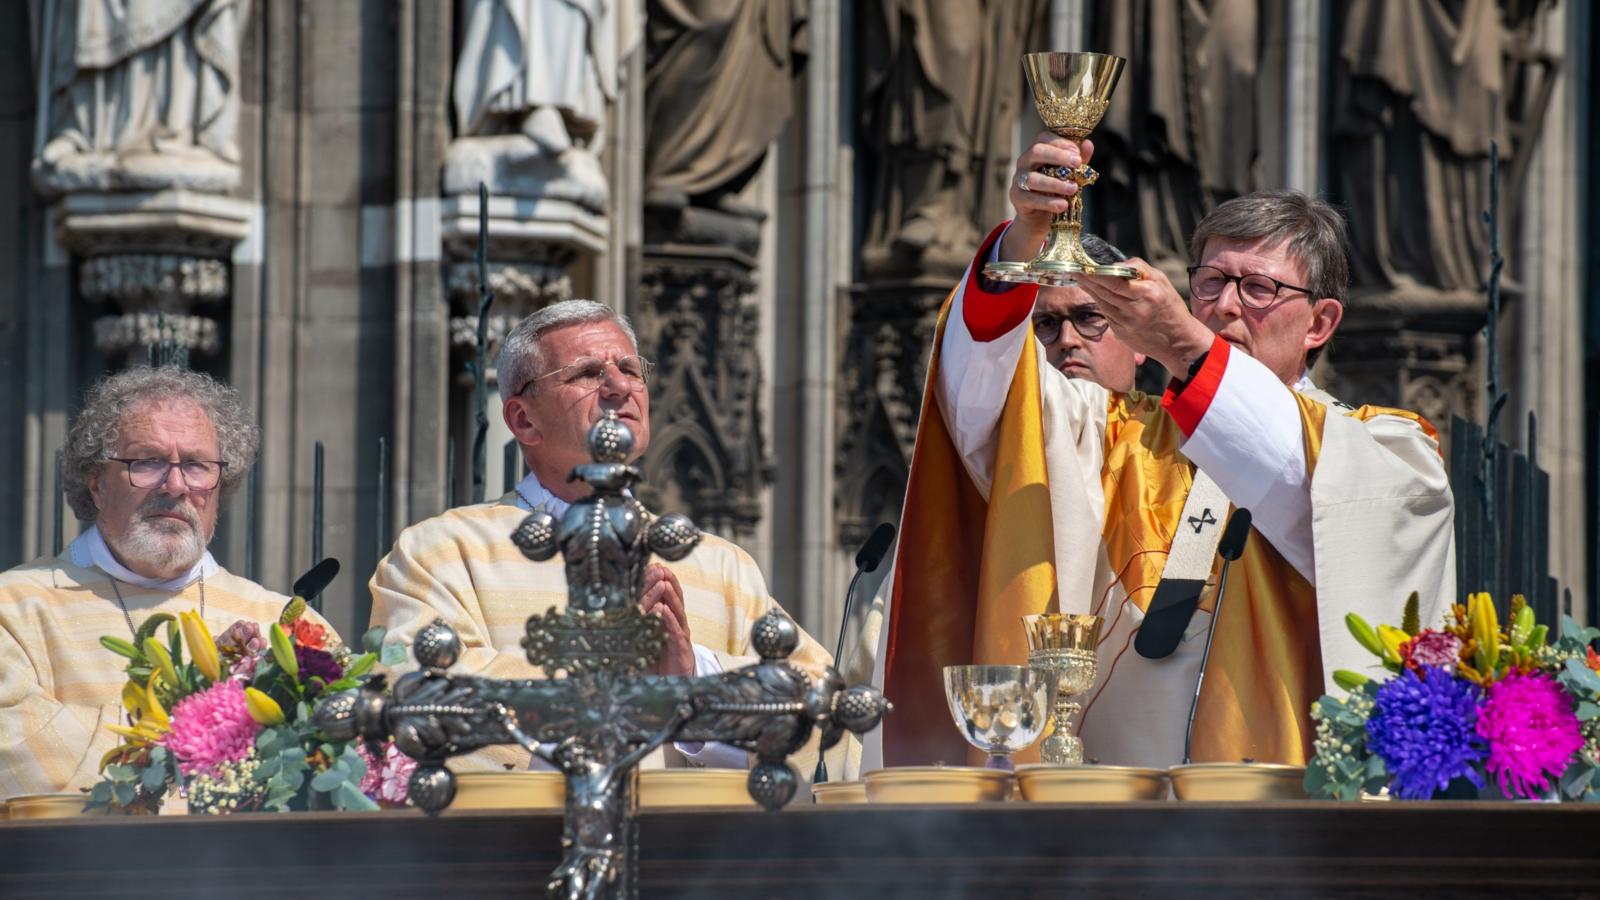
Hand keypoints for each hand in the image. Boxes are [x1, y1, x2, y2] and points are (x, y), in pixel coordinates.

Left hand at [641, 563, 693, 675]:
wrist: (674, 679)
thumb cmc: (658, 655)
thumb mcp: (645, 633)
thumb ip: (637, 620)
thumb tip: (616, 606)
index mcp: (667, 615)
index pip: (664, 593)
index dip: (658, 579)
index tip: (652, 565)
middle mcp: (674, 620)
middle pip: (671, 597)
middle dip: (666, 581)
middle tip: (659, 568)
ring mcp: (678, 632)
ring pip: (676, 610)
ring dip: (670, 596)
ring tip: (664, 583)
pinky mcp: (680, 645)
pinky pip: (675, 630)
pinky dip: (669, 619)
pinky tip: (664, 609)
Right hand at [999, 133, 1095, 262]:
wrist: (1040, 216)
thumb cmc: (1055, 189)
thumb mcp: (1070, 173)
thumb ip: (1078, 160)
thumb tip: (1088, 144)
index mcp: (1037, 151)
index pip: (1044, 138)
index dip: (1061, 143)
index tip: (1077, 153)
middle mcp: (1025, 161)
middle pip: (1036, 151)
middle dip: (1058, 156)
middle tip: (1077, 164)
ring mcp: (1018, 179)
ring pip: (1033, 178)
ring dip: (1055, 183)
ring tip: (1073, 189)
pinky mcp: (1016, 197)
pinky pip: (1030, 198)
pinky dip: (1048, 202)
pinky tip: (1062, 205)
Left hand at [1076, 260, 1215, 375]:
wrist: (1178, 341)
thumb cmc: (1171, 308)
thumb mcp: (1163, 282)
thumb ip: (1140, 269)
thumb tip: (1118, 263)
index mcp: (1148, 294)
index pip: (1116, 281)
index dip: (1097, 274)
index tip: (1085, 266)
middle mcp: (1135, 309)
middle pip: (1104, 291)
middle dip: (1087, 280)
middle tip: (1075, 269)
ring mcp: (1126, 323)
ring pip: (1102, 302)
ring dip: (1089, 290)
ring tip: (1079, 279)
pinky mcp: (1121, 333)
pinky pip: (1106, 314)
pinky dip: (1099, 302)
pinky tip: (1093, 294)